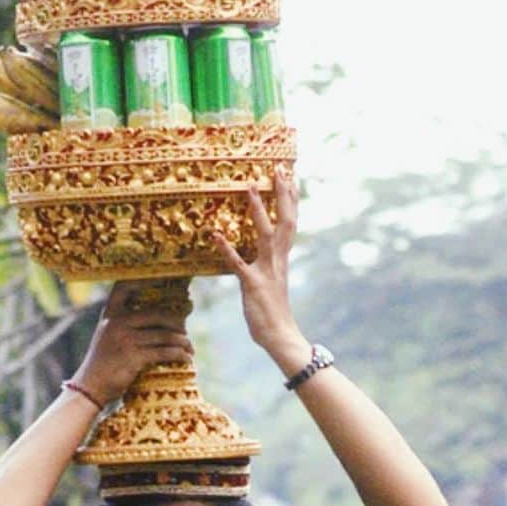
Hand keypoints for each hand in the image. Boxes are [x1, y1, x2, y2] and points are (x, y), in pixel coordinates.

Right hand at [71, 281, 193, 405]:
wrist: (91, 386)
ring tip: (189, 348)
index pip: (124, 287)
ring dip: (181, 342)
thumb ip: (123, 322)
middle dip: (175, 322)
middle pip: (155, 314)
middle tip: (184, 331)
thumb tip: (157, 317)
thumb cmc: (103, 361)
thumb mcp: (107, 334)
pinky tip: (185, 358)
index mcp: (110, 314)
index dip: (143, 280)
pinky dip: (178, 355)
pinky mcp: (134, 357)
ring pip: (164, 335)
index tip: (162, 278)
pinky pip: (163, 352)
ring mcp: (126, 339)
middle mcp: (117, 323)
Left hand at [213, 169, 301, 353]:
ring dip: (257, 210)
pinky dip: (227, 248)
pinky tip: (215, 235)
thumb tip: (267, 249)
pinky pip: (238, 263)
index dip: (291, 199)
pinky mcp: (252, 284)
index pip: (290, 222)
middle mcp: (278, 259)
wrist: (280, 336)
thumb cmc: (274, 310)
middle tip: (278, 169)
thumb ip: (271, 262)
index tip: (290, 176)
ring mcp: (266, 270)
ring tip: (249, 187)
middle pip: (286, 220)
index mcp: (282, 257)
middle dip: (282, 194)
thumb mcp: (274, 279)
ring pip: (265, 233)